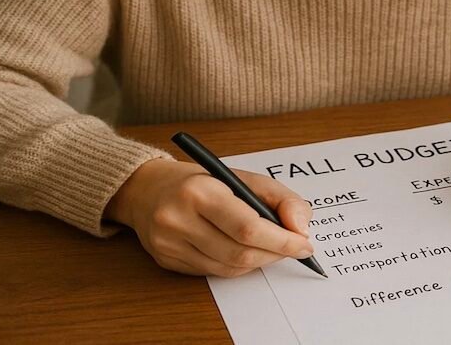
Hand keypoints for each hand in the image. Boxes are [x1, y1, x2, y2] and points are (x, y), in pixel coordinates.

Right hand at [104, 158, 314, 276]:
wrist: (146, 189)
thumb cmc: (201, 181)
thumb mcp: (242, 176)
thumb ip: (279, 198)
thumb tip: (301, 227)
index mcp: (199, 191)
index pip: (248, 227)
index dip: (282, 241)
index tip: (304, 244)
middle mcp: (178, 219)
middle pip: (240, 253)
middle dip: (275, 253)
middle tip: (294, 247)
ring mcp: (169, 244)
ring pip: (229, 268)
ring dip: (260, 262)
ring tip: (273, 249)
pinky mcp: (167, 261)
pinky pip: (214, 273)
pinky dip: (238, 266)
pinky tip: (246, 252)